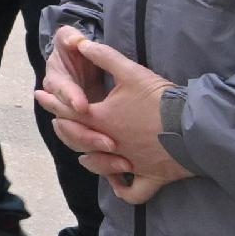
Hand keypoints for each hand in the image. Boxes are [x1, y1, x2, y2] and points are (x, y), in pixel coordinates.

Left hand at [35, 27, 188, 202]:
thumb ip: (104, 56)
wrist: (194, 127)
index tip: (40, 95)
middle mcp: (110, 145)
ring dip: (90, 160)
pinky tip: (120, 184)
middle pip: (79, 139)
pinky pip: (133, 192)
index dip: (52, 100)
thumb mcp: (131, 72)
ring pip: (101, 167)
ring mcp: (130, 164)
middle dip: (65, 129)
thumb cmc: (160, 99)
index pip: (68, 109)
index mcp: (101, 120)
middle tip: (57, 124)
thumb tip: (81, 43)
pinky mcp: (152, 177)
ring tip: (83, 156)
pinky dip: (124, 190)